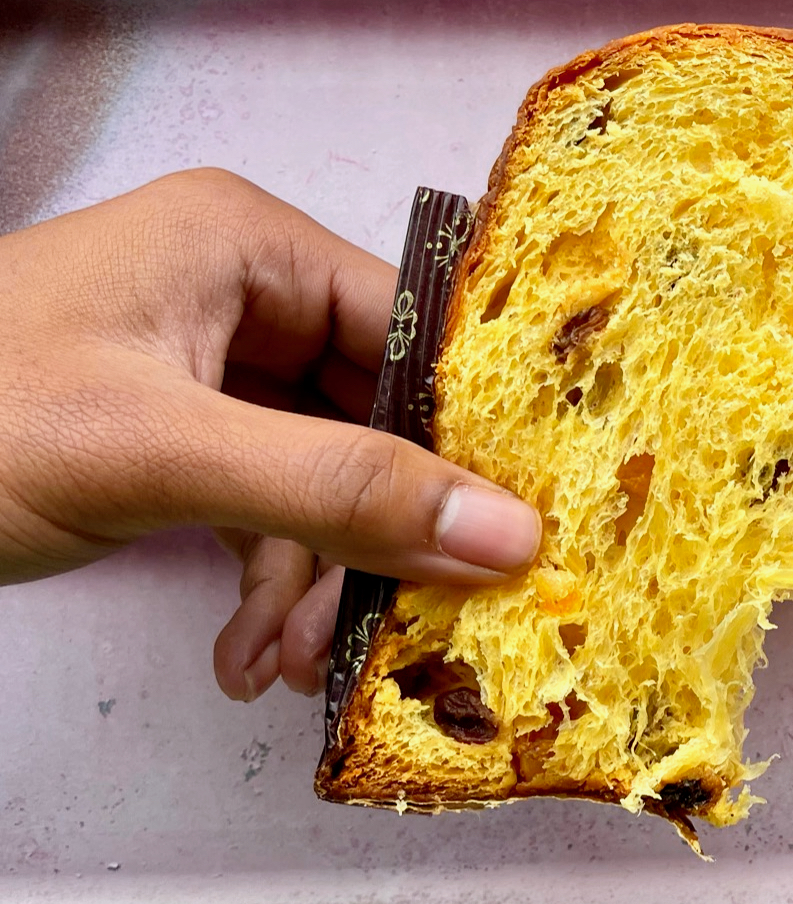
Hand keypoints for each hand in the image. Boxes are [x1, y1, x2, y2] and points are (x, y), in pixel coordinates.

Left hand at [0, 169, 539, 701]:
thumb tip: (504, 532)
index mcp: (240, 244)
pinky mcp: (169, 440)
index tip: (523, 522)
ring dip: (319, 579)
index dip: (473, 429)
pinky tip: (245, 651)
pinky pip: (266, 512)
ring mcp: (200, 371)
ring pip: (324, 479)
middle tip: (409, 617)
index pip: (414, 327)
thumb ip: (338, 492)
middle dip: (381, 532)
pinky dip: (267, 586)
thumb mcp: (158, 455)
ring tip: (286, 659)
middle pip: (375, 416)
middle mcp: (232, 293)